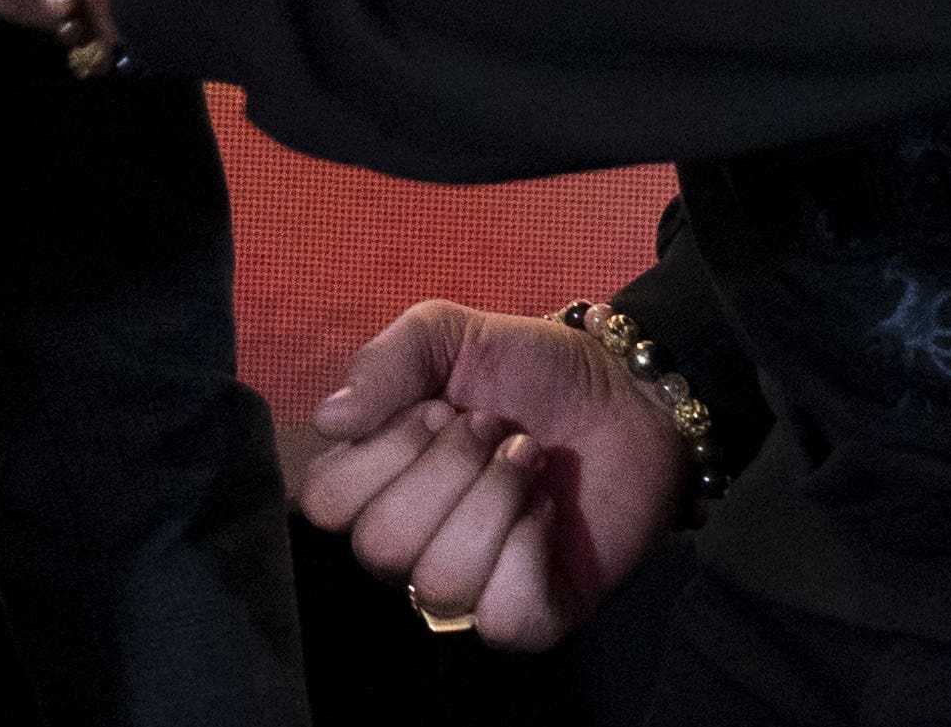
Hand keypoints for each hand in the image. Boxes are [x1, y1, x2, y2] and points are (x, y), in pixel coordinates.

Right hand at [301, 300, 684, 650]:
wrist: (625, 393)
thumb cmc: (529, 367)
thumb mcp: (450, 333)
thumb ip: (385, 362)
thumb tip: (329, 421)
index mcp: (377, 481)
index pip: (325, 504)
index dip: (383, 454)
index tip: (440, 407)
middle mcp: (410, 545)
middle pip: (381, 547)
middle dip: (450, 470)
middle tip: (495, 427)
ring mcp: (469, 588)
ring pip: (442, 583)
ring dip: (495, 500)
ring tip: (530, 457)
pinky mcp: (532, 617)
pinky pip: (504, 617)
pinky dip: (529, 551)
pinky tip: (546, 511)